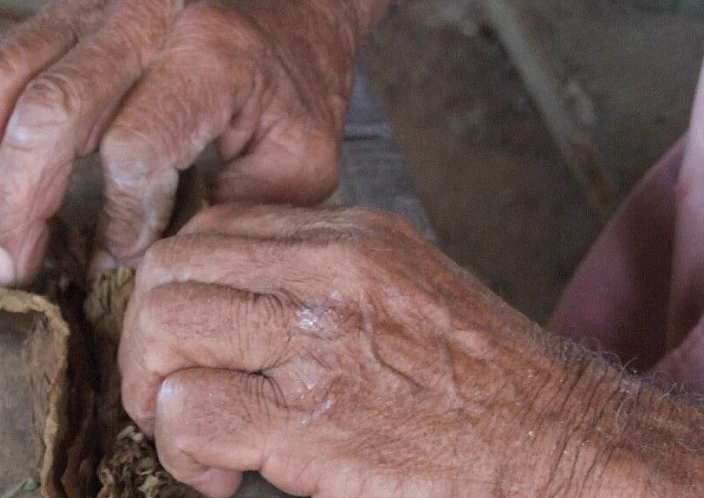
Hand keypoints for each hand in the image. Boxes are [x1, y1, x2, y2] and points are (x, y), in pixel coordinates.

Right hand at [0, 0, 362, 284]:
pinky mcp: (63, 14)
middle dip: (15, 201)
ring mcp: (94, 10)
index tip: (119, 262)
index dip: (118, 217)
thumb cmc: (293, 87)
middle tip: (6, 267)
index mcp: (212, 61)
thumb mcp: (303, 159)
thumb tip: (153, 268)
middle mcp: (144, 23)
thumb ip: (239, 214)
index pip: (136, 147)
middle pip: (50, 111)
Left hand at [119, 204, 690, 497]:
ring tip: (193, 432)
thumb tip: (231, 297)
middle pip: (167, 271)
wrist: (556, 438)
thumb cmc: (479, 373)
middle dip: (146, 339)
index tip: (188, 339)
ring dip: (154, 391)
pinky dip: (183, 450)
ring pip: (164, 329)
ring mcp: (319, 342)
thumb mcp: (402, 281)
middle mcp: (327, 272)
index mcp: (346, 235)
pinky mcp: (313, 420)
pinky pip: (192, 413)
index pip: (208, 231)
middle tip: (169, 390)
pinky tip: (219, 473)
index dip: (176, 290)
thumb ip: (317, 275)